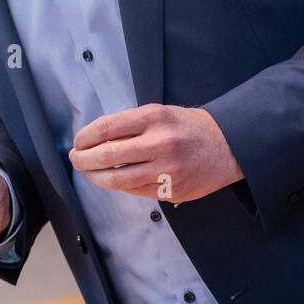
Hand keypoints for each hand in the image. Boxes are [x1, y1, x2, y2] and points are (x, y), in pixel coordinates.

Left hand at [68, 104, 243, 202]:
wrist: (227, 146)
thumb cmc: (189, 127)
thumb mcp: (161, 113)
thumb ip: (130, 124)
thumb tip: (94, 138)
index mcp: (154, 118)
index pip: (106, 128)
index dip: (85, 137)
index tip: (78, 142)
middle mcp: (159, 144)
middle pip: (106, 156)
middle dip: (83, 159)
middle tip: (76, 159)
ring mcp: (166, 170)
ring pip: (117, 179)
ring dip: (96, 177)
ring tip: (89, 172)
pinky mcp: (170, 190)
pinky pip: (134, 190)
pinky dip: (118, 185)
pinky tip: (113, 179)